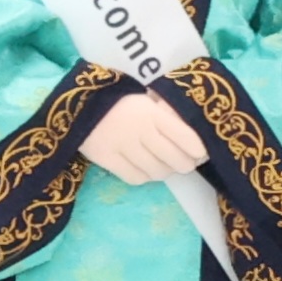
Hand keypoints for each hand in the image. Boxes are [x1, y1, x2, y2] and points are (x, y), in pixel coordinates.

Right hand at [82, 91, 207, 183]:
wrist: (80, 105)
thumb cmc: (121, 103)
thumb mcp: (147, 102)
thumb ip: (167, 118)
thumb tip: (194, 141)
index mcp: (153, 113)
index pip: (186, 136)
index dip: (198, 150)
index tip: (201, 153)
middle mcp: (140, 130)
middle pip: (175, 159)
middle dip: (185, 164)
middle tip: (185, 163)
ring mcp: (122, 145)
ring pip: (157, 171)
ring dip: (165, 171)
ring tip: (163, 165)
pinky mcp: (106, 158)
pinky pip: (135, 177)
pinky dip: (144, 177)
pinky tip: (144, 169)